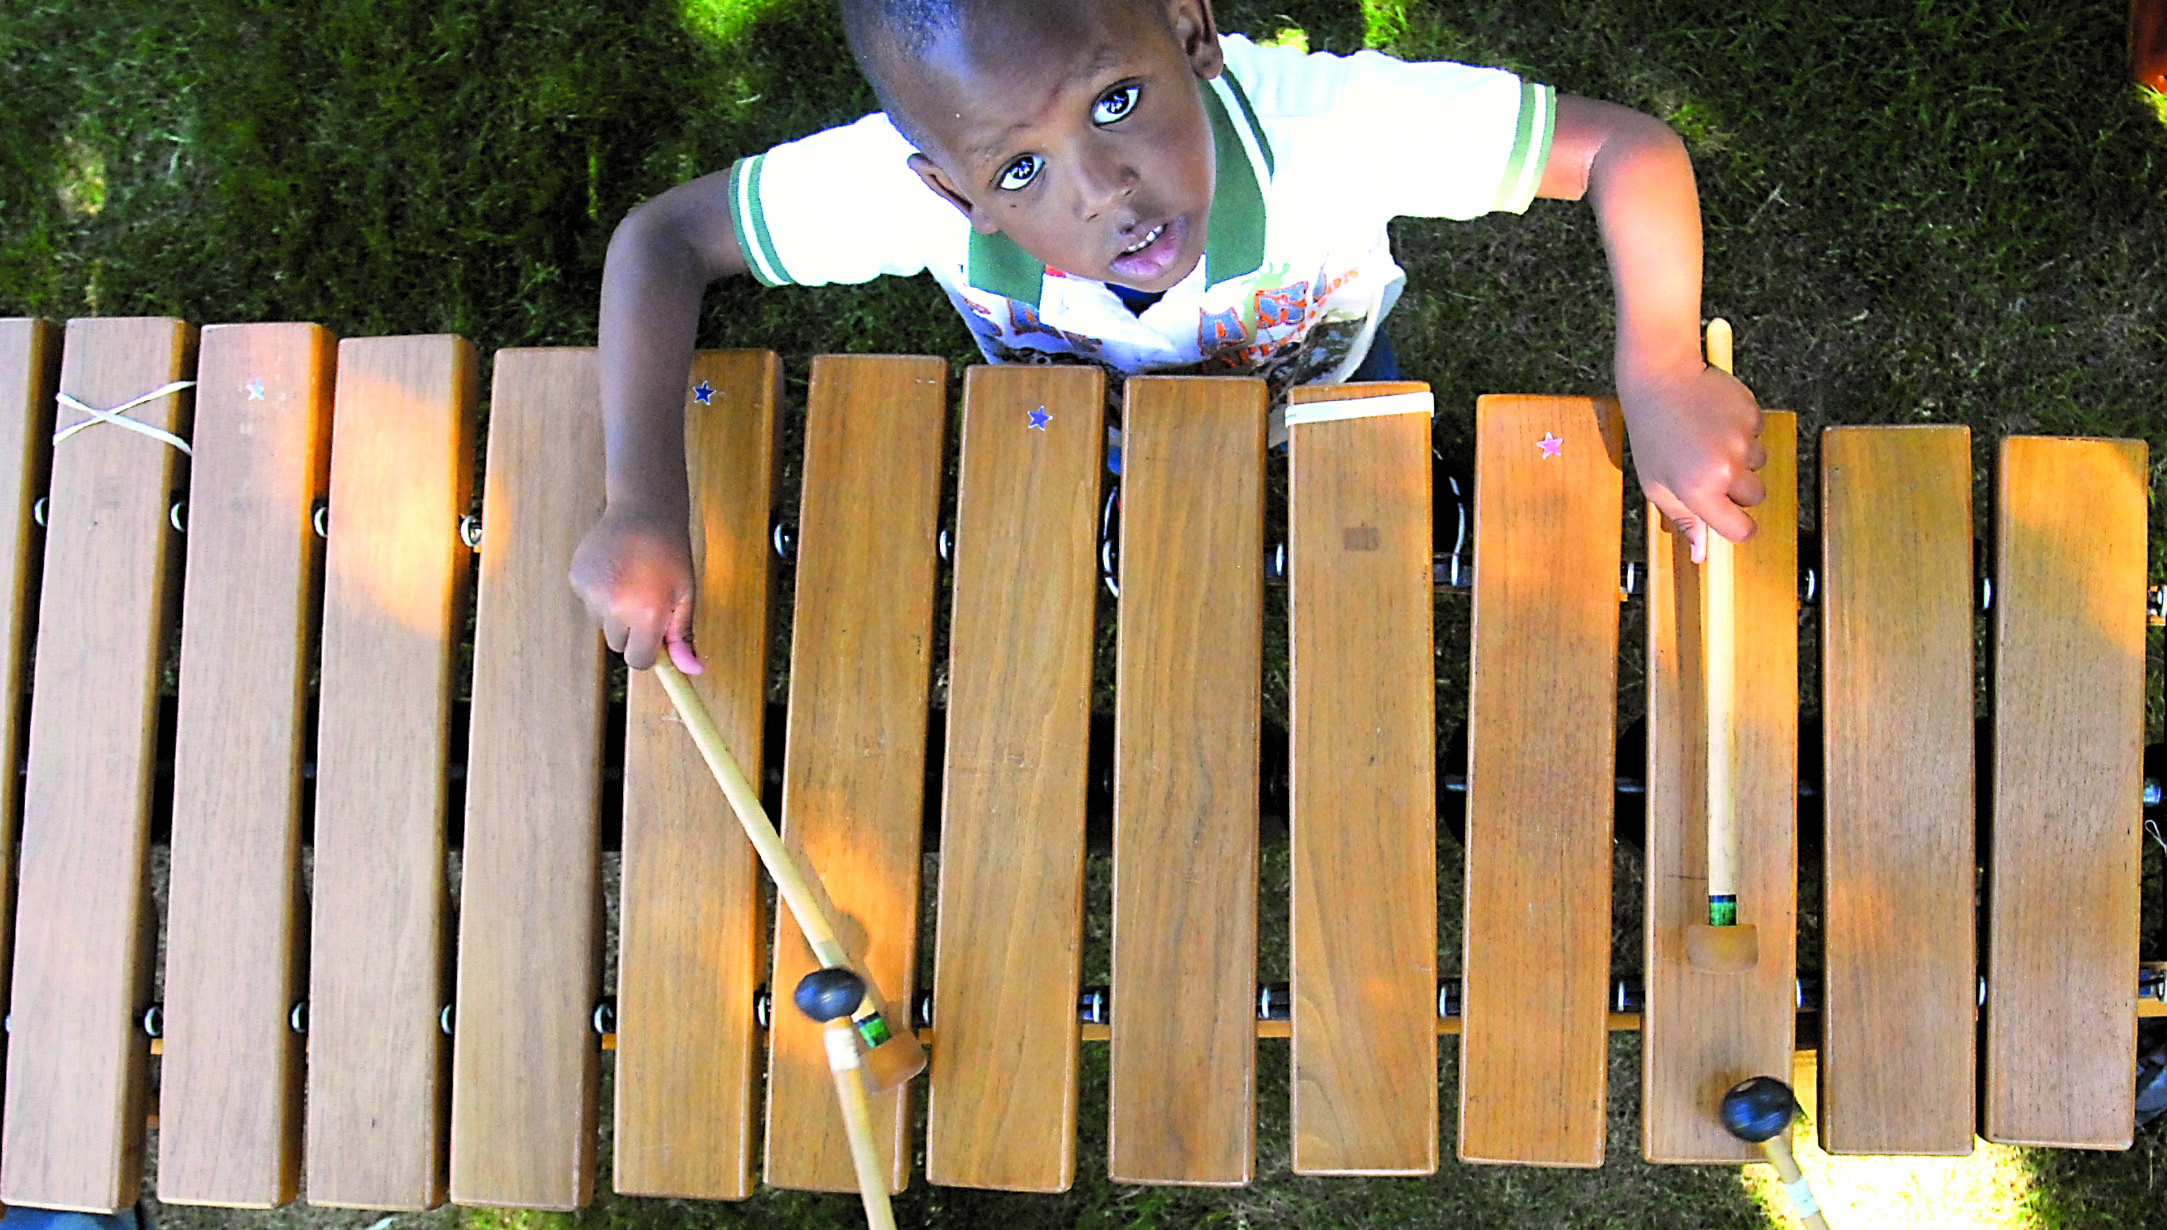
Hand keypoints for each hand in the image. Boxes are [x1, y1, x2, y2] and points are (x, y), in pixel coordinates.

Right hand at [569, 503, 702, 672]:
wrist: (644, 512)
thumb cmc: (671, 555)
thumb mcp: (685, 595)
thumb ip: (682, 636)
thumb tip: (691, 672)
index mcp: (647, 614)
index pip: (637, 661)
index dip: (648, 652)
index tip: (655, 638)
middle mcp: (615, 608)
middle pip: (619, 644)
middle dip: (632, 631)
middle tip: (646, 600)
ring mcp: (592, 593)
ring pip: (602, 623)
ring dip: (615, 612)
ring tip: (631, 580)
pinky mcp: (577, 579)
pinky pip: (588, 602)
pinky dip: (600, 594)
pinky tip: (615, 570)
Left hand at [1618, 363, 1765, 561]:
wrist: (1661, 377)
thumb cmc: (1652, 434)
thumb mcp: (1655, 483)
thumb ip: (1682, 519)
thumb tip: (1701, 554)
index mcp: (1698, 491)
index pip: (1740, 529)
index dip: (1739, 527)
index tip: (1732, 519)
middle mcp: (1725, 468)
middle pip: (1755, 497)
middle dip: (1738, 488)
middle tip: (1707, 466)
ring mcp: (1742, 440)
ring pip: (1759, 464)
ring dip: (1741, 456)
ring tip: (1708, 437)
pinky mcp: (1753, 414)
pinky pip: (1759, 434)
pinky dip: (1743, 430)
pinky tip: (1716, 418)